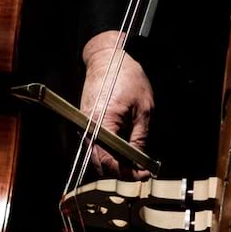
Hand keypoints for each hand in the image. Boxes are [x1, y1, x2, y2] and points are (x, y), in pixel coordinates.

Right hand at [80, 31, 153, 180]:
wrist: (107, 58)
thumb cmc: (127, 78)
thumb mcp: (143, 109)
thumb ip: (140, 138)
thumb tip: (141, 162)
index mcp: (102, 124)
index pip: (110, 161)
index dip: (128, 173)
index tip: (145, 174)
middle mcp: (88, 129)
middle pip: (100, 164)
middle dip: (121, 172)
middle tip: (141, 171)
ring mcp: (85, 127)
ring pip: (97, 157)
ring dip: (115, 164)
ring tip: (136, 162)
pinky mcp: (87, 124)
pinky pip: (97, 146)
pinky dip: (110, 153)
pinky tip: (125, 151)